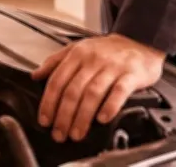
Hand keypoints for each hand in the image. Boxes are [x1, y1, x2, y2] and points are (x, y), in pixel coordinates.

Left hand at [32, 33, 164, 142]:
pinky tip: (103, 119)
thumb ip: (56, 61)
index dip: (49, 102)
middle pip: (73, 90)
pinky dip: (110, 106)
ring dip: (83, 116)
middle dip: (64, 115)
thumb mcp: (78, 48)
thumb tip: (35, 75)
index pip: (58, 80)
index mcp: (78, 54)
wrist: (139, 41)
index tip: (45, 120)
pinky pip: (119, 91)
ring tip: (77, 133)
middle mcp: (93, 59)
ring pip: (93, 93)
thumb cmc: (107, 50)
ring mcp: (113, 66)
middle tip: (59, 133)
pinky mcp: (131, 74)